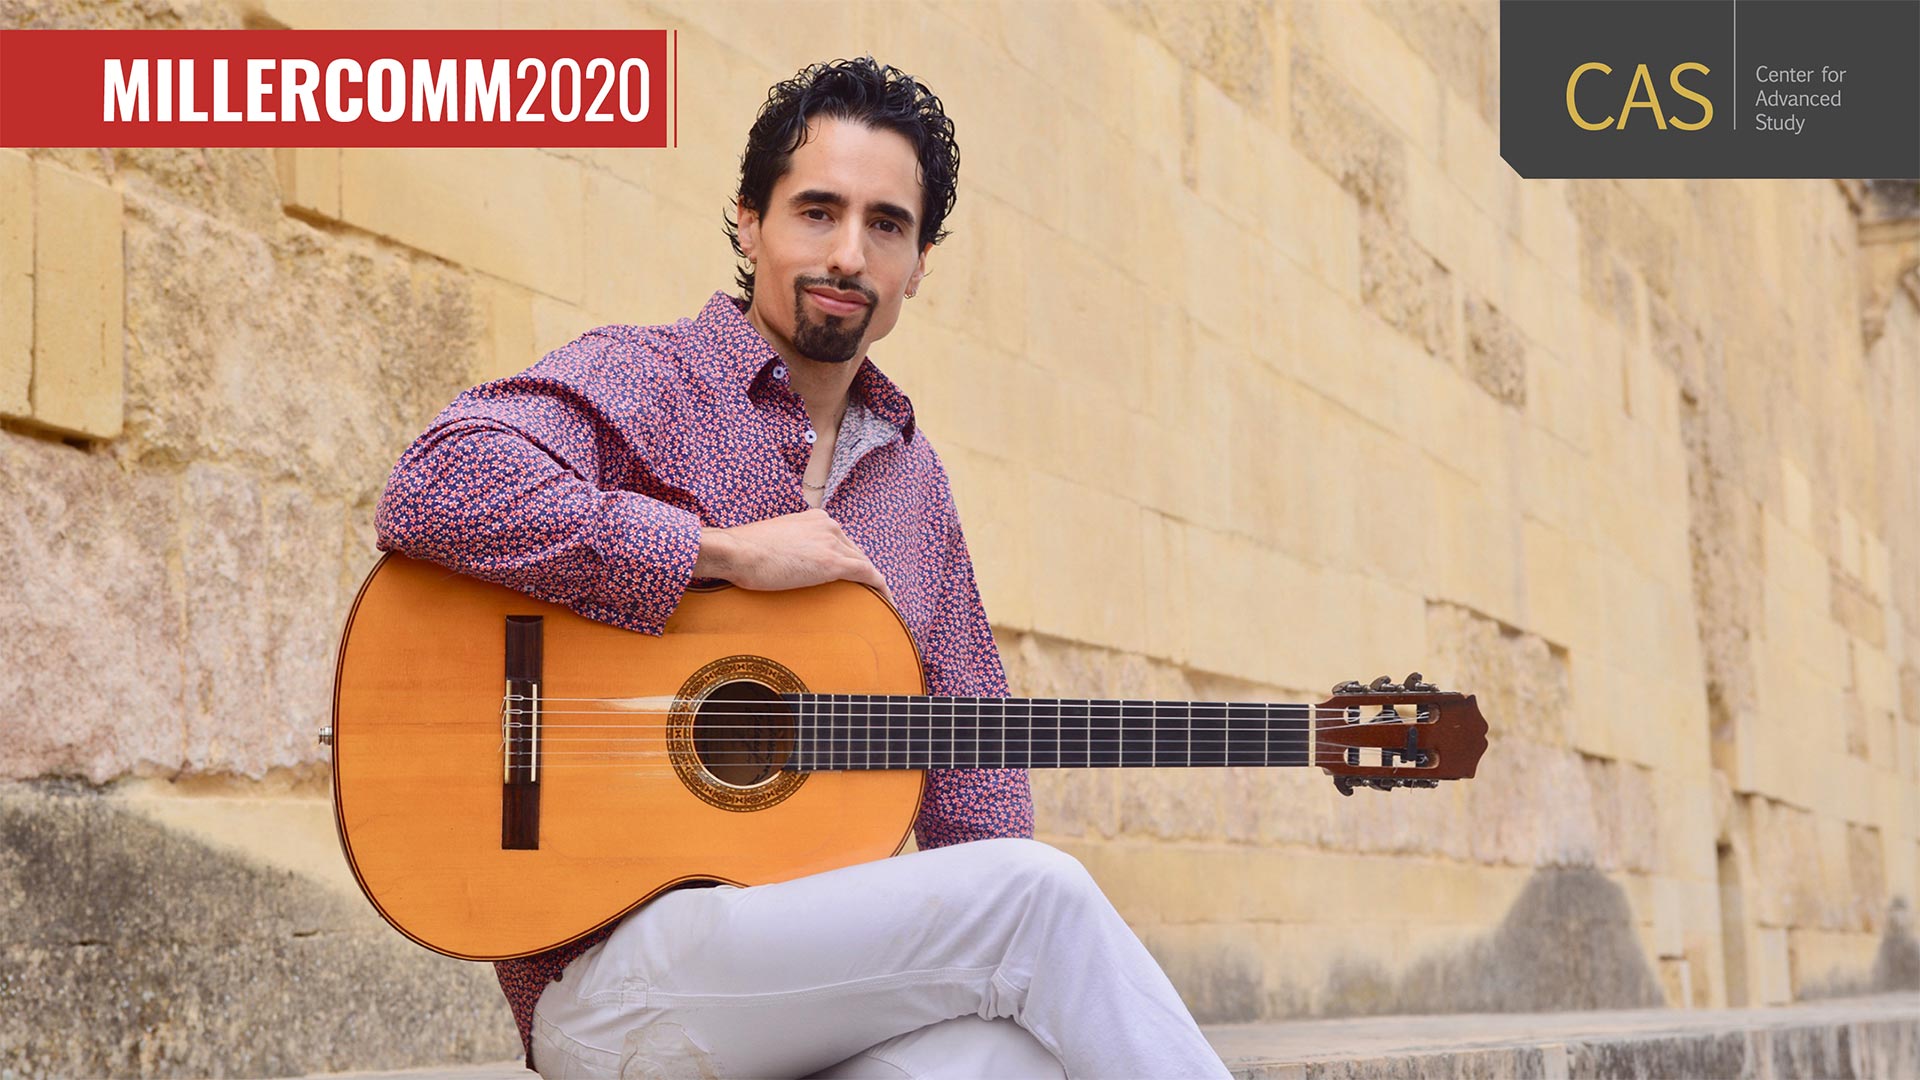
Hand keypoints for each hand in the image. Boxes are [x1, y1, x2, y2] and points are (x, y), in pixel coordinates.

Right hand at [695, 510, 891, 600]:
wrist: (736, 551)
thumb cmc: (743, 552)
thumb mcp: (771, 543)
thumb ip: (786, 548)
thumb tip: (784, 565)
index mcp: (814, 518)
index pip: (841, 540)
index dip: (850, 559)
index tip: (853, 576)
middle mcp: (828, 525)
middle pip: (856, 552)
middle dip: (864, 572)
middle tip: (871, 594)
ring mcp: (832, 543)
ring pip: (864, 564)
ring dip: (874, 584)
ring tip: (881, 603)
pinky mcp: (833, 562)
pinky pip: (868, 575)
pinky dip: (881, 589)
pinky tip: (887, 603)